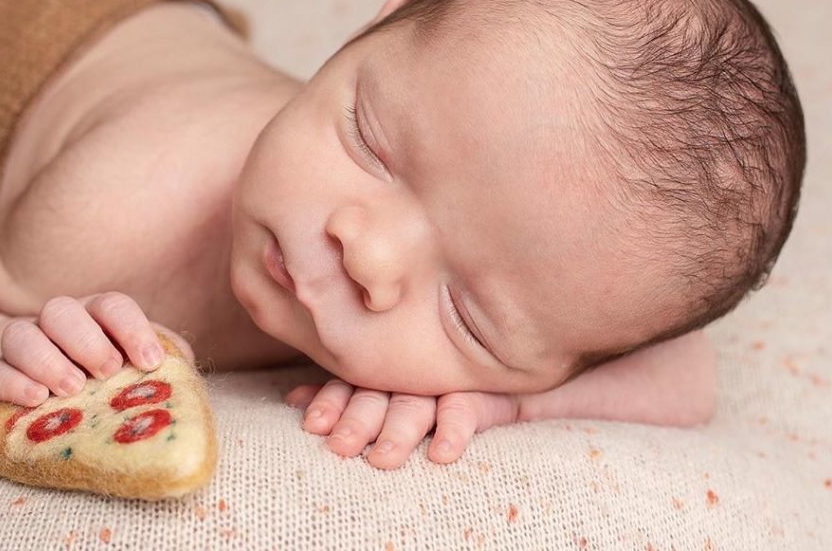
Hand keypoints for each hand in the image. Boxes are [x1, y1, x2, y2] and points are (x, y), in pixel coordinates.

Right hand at [0, 292, 193, 406]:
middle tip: (106, 372)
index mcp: (95, 317)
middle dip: (87, 340)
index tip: (151, 362)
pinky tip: (35, 399)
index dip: (133, 329)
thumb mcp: (131, 367)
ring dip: (47, 360)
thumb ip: (160, 363)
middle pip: (62, 311)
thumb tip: (182, 370)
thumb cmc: (98, 378)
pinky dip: (12, 382)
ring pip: (21, 334)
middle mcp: (57, 324)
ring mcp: (22, 346)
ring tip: (71, 388)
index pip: (112, 305)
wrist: (36, 390)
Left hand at [285, 379, 527, 469]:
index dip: (332, 400)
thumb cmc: (454, 392)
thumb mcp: (399, 399)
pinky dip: (455, 429)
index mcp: (394, 371)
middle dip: (359, 418)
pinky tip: (442, 454)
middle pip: (383, 391)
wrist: (542, 383)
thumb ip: (347, 395)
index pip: (356, 381)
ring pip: (419, 402)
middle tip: (341, 447)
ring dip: (398, 429)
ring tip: (382, 459)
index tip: (312, 424)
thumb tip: (289, 398)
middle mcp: (421, 372)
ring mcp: (456, 378)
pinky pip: (470, 407)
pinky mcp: (495, 393)